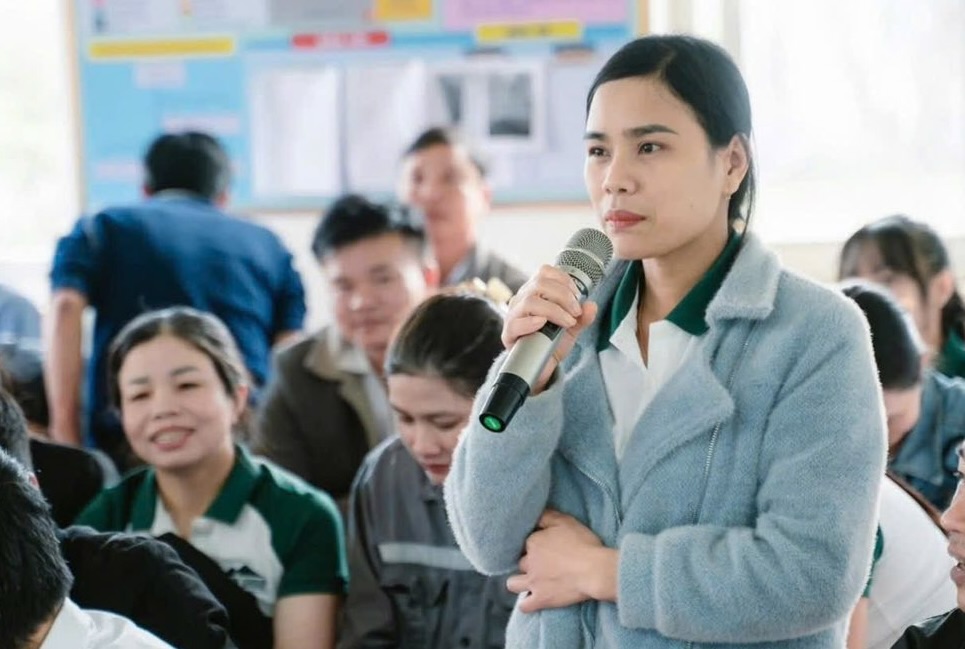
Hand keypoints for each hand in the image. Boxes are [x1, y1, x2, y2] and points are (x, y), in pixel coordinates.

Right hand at [504, 266, 597, 393]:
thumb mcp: (572, 328)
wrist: (542, 368)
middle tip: (575, 312)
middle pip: (539, 283)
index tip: (577, 295)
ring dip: (554, 310)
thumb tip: (591, 306)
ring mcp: (514, 315)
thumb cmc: (552, 343)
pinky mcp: (509, 334)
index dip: (563, 280)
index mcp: (536, 292)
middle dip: (563, 296)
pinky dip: (531, 322)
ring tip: (567, 322)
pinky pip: (515, 323)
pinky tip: (543, 323)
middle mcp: (522, 300)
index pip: (545, 272)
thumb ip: (582, 317)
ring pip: (530, 301)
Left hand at [507, 510, 616, 612]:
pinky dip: (526, 604)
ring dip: (519, 582)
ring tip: (530, 582)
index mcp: (534, 541)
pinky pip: (524, 606)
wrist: (595, 570)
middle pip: (521, 562)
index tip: (545, 547)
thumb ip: (547, 516)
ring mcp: (533, 582)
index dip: (536, 545)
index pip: (526, 542)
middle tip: (541, 564)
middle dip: (528, 563)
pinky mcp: (541, 599)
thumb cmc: (583, 543)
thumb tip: (535, 513)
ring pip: (513, 583)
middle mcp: (529, 561)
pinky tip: (532, 600)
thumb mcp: (566, 521)